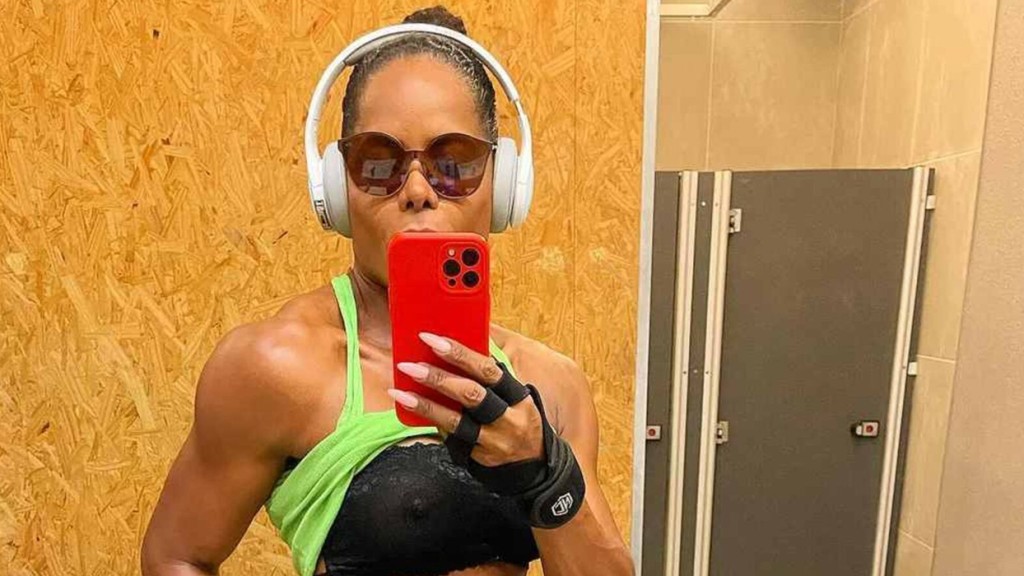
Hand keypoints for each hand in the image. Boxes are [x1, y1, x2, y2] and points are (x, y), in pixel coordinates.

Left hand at [389, 332, 586, 527]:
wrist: (537, 467)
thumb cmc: (520, 421)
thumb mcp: (517, 398)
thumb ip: (493, 379)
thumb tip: (460, 349)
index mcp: (518, 396)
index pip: (489, 370)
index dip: (461, 354)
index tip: (434, 340)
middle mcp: (508, 418)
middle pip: (471, 395)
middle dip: (438, 377)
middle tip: (410, 365)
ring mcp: (494, 440)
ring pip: (456, 421)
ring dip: (426, 405)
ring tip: (400, 392)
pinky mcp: (480, 458)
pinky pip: (452, 439)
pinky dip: (432, 424)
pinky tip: (412, 413)